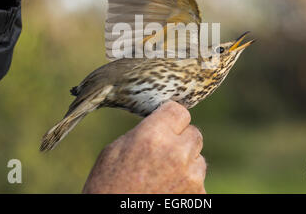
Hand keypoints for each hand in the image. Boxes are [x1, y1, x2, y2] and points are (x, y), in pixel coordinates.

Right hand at [83, 102, 206, 193]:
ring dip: (186, 162)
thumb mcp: (115, 149)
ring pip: (198, 158)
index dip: (171, 117)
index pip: (179, 110)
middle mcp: (177, 153)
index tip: (165, 123)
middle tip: (163, 151)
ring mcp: (191, 176)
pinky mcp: (198, 195)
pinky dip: (186, 183)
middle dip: (181, 139)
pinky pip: (198, 180)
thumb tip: (160, 123)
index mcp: (154, 136)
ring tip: (162, 174)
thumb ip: (143, 132)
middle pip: (193, 133)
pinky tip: (167, 189)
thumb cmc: (107, 186)